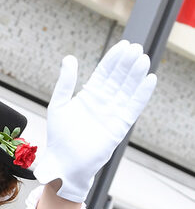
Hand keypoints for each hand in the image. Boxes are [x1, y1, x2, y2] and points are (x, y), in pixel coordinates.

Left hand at [34, 40, 155, 201]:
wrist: (64, 163)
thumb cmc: (59, 137)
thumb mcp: (59, 104)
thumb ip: (65, 82)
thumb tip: (69, 58)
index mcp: (88, 96)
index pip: (104, 73)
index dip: (113, 59)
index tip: (124, 45)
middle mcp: (103, 103)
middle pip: (118, 78)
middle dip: (126, 63)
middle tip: (136, 47)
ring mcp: (112, 114)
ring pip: (127, 90)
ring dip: (136, 75)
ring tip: (143, 58)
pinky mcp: (119, 126)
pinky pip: (133, 107)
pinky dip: (142, 94)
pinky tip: (150, 80)